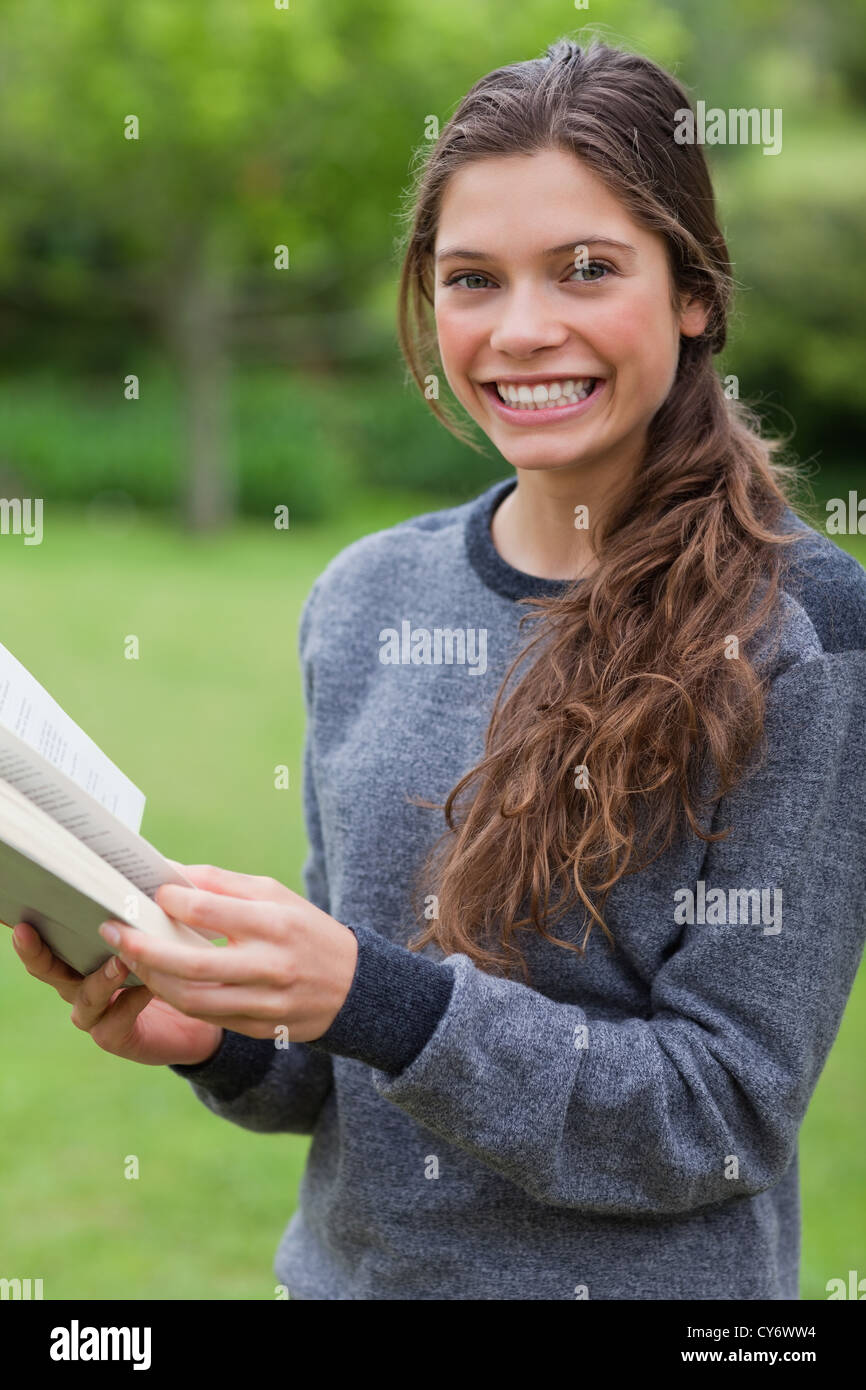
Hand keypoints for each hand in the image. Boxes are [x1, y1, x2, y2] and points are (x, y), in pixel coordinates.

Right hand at [8, 921, 223, 1066]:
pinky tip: (148, 988)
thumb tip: (142, 865)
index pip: (49, 939)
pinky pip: (114, 1021)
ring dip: (99, 979)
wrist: (202, 1007)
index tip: (17, 911)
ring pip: (84, 998)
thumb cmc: (176, 957)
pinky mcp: (116, 1035)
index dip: (30, 928)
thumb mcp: (162, 925)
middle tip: (28, 930)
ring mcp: (96, 1012)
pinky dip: (129, 1003)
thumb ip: (145, 903)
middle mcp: (79, 984)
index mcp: (82, 954)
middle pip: (49, 970)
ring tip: (119, 961)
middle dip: (37, 952)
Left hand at [97, 864, 358, 1044]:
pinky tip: (158, 981)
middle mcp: (270, 966)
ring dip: (153, 979)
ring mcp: (264, 1003)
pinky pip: (206, 1017)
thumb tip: (170, 874)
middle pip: (192, 963)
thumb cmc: (304, 929)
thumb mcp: (275, 895)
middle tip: (114, 932)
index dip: (172, 901)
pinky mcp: (258, 1028)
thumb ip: (222, 885)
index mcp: (275, 924)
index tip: (150, 892)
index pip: (210, 912)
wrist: (353, 986)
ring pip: (192, 998)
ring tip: (128, 958)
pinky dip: (176, 998)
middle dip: (145, 948)